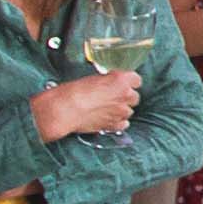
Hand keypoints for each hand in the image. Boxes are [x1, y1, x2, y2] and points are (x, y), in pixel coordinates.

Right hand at [29, 67, 143, 142]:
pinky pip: (123, 123)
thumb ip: (108, 81)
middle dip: (125, 97)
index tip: (123, 83)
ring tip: (107, 108)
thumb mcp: (94, 78)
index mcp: (121, 80)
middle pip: (134, 96)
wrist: (65, 109)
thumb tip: (110, 84)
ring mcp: (121, 112)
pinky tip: (108, 118)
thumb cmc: (74, 92)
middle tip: (112, 96)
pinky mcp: (114, 125)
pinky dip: (118, 122)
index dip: (129, 82)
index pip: (136, 80)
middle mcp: (125, 95)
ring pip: (129, 111)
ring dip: (121, 109)